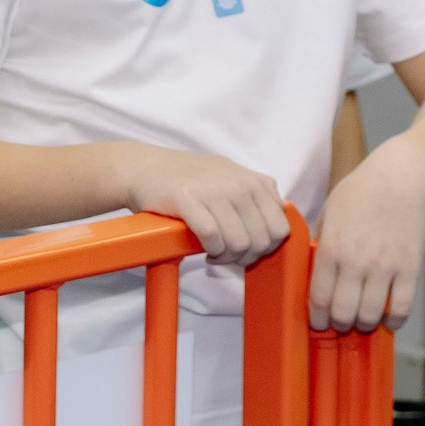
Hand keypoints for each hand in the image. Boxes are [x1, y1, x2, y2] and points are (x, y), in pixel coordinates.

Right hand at [121, 147, 291, 265]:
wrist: (144, 167)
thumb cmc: (189, 178)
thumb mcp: (231, 176)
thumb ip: (257, 194)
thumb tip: (280, 220)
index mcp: (254, 181)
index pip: (280, 229)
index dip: (267, 249)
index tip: (249, 252)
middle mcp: (239, 184)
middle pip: (261, 240)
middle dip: (246, 257)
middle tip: (229, 258)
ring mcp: (213, 190)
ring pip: (238, 242)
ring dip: (227, 258)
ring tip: (215, 255)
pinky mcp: (187, 200)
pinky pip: (212, 237)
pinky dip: (211, 251)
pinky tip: (204, 250)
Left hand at [309, 144, 424, 330]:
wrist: (400, 179)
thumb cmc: (359, 193)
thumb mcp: (329, 214)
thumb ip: (322, 243)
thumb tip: (314, 267)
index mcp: (330, 249)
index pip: (318, 295)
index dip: (316, 316)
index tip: (317, 322)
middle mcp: (355, 262)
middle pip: (343, 310)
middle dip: (339, 324)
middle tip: (339, 324)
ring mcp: (384, 266)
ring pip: (370, 313)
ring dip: (364, 324)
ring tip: (361, 322)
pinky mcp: (410, 267)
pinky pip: (402, 305)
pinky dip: (395, 321)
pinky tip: (389, 323)